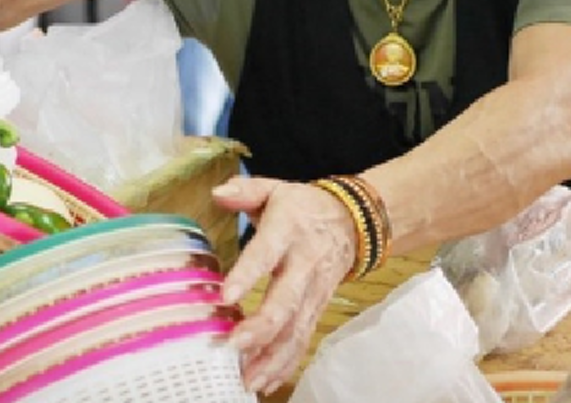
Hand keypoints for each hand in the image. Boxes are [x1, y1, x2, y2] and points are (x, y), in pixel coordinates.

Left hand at [212, 176, 356, 395]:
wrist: (353, 222)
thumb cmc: (303, 208)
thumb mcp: (276, 189)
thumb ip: (246, 191)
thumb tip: (218, 193)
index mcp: (288, 231)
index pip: (266, 253)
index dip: (247, 275)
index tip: (225, 297)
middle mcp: (303, 265)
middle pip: (285, 301)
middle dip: (261, 327)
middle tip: (232, 346)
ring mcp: (314, 291)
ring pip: (296, 329)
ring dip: (271, 356)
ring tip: (246, 378)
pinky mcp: (318, 309)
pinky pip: (303, 340)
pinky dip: (285, 364)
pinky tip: (264, 381)